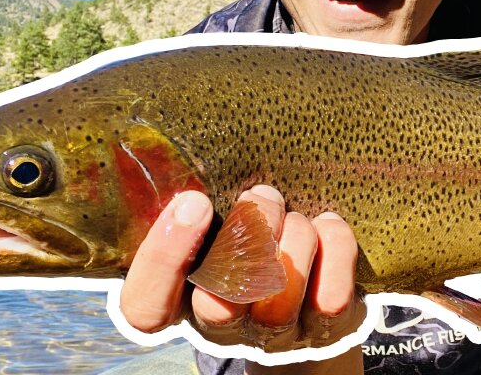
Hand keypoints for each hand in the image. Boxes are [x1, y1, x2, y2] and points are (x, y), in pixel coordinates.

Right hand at [118, 185, 366, 357]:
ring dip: (291, 239)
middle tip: (260, 197)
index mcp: (180, 300)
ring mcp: (274, 333)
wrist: (308, 294)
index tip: (193, 202)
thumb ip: (190, 205)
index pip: (146, 307)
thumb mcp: (210, 224)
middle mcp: (223, 327)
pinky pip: (330, 299)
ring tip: (295, 212)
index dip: (163, 260)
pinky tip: (327, 224)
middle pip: (217, 307)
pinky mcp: (324, 328)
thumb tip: (167, 148)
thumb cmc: (245, 240)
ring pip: (277, 302)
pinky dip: (333, 250)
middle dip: (244, 240)